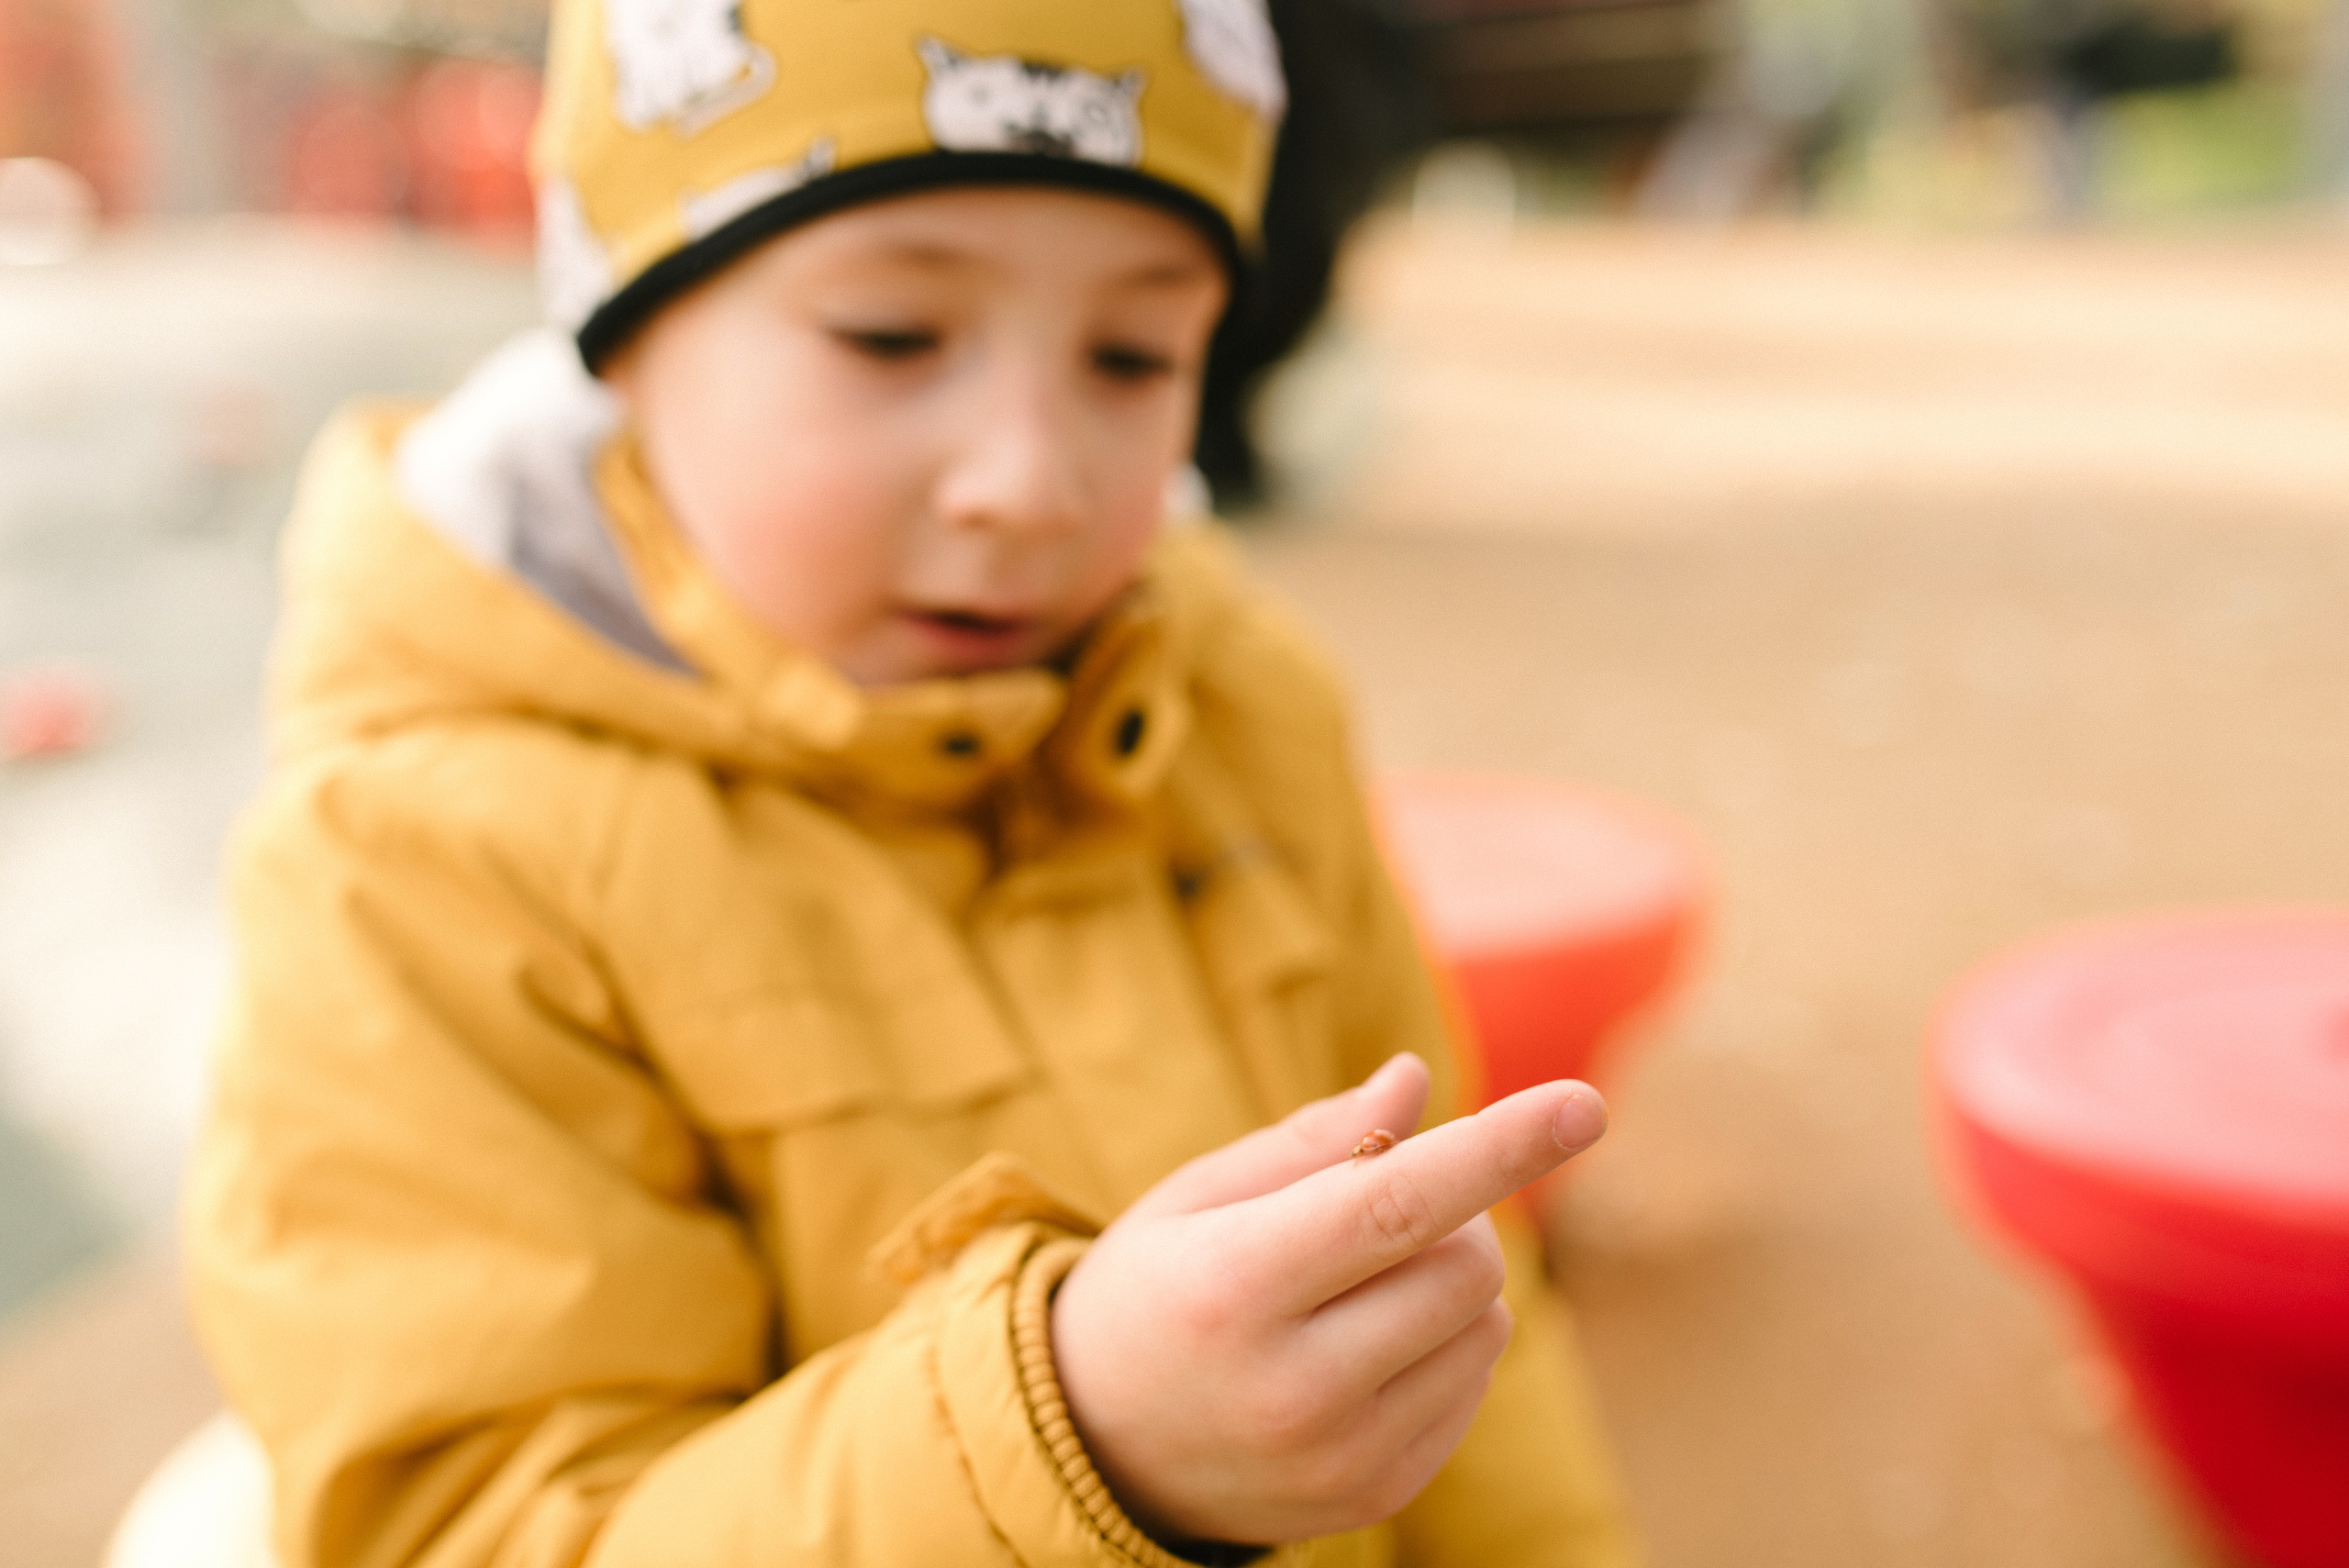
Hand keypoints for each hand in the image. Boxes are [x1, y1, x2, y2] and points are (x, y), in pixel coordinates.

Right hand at [1049, 1054, 1608, 1546]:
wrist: (1097, 1449)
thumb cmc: (1153, 1290)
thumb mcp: (1200, 1197)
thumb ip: (1315, 1141)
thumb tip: (1415, 1079)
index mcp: (1234, 1286)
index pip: (1394, 1205)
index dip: (1498, 1148)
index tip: (1582, 1102)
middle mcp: (1291, 1385)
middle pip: (1463, 1267)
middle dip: (1454, 1214)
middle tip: (1382, 1212)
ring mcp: (1337, 1455)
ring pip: (1485, 1328)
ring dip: (1456, 1281)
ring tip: (1364, 1285)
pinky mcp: (1372, 1496)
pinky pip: (1473, 1389)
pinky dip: (1449, 1345)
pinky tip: (1369, 1346)